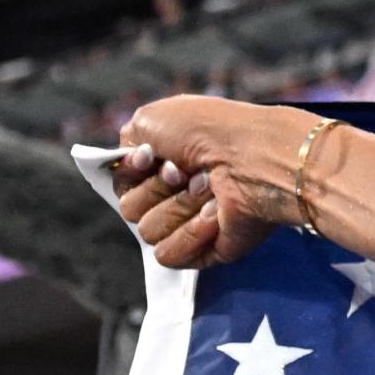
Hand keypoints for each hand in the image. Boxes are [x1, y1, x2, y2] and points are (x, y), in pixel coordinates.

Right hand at [112, 96, 312, 271]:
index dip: (131, 172)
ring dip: (177, 206)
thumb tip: (131, 162)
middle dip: (156, 189)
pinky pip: (169, 254)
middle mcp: (175, 196)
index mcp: (162, 166)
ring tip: (212, 189)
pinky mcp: (207, 251)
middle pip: (129, 210)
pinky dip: (189, 233)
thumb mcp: (151, 120)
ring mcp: (191, 224)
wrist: (254, 157)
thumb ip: (127, 143)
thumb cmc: (208, 131)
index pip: (121, 184)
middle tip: (190, 172)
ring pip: (148, 231)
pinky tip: (215, 216)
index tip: (151, 157)